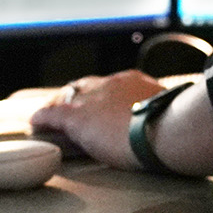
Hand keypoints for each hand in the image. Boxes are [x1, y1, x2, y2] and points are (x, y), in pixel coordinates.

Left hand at [29, 69, 164, 170]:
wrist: (166, 129)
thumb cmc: (177, 127)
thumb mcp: (171, 115)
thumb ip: (164, 115)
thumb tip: (172, 123)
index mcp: (135, 83)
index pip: (112, 86)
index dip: (103, 96)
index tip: (103, 106)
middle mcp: (111, 85)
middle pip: (87, 87)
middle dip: (78, 97)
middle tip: (72, 108)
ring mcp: (93, 99)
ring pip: (67, 98)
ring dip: (59, 108)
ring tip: (50, 118)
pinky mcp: (77, 117)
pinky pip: (52, 115)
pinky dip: (43, 119)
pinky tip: (35, 124)